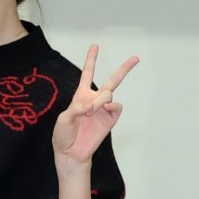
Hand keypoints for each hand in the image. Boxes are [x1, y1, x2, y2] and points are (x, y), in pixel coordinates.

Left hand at [52, 44, 138, 168]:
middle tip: (136, 58)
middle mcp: (94, 100)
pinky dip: (110, 105)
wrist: (71, 153)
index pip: (87, 74)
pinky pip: (116, 107)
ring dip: (102, 98)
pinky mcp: (110, 120)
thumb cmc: (63, 135)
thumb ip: (76, 108)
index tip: (95, 46)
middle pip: (111, 80)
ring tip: (91, 110)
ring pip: (110, 93)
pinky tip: (102, 110)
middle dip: (124, 69)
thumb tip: (92, 104)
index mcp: (80, 96)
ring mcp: (104, 110)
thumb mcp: (63, 119)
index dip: (91, 60)